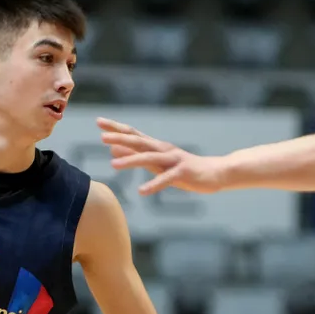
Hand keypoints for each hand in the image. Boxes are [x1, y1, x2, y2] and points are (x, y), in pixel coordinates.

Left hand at [98, 117, 225, 195]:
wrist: (216, 172)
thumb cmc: (184, 169)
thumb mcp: (157, 163)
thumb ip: (135, 155)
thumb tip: (113, 149)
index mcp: (156, 146)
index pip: (133, 133)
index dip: (116, 128)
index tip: (99, 121)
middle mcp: (163, 149)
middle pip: (139, 141)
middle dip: (120, 138)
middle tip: (102, 137)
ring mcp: (173, 160)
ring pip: (149, 158)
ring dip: (131, 160)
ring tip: (113, 164)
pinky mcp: (183, 173)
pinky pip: (166, 179)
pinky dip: (153, 185)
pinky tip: (142, 191)